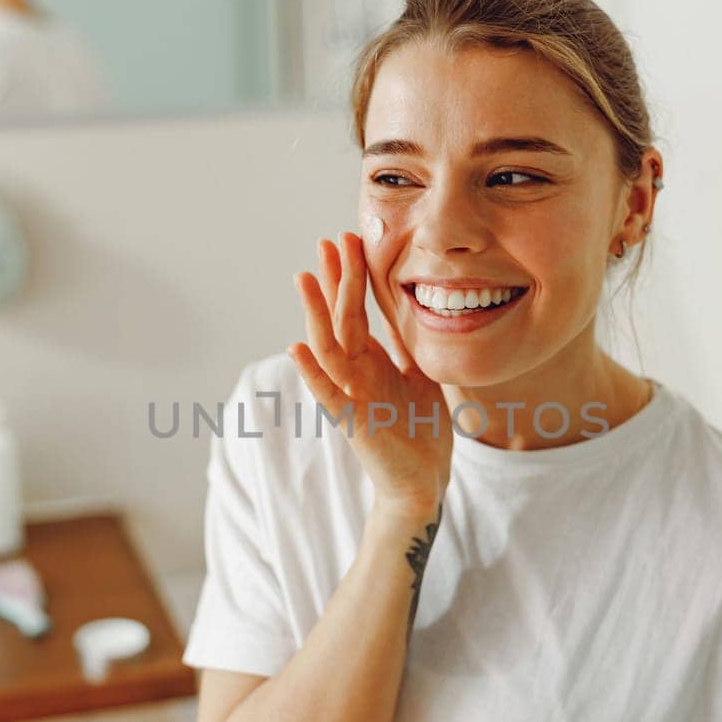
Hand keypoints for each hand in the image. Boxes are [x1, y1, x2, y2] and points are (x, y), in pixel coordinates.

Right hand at [290, 231, 450, 517]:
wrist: (424, 482)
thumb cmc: (421, 432)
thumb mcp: (420, 376)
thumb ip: (407, 346)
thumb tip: (406, 309)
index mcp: (371, 361)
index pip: (355, 310)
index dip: (351, 276)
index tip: (348, 239)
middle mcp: (356, 374)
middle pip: (339, 318)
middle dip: (334, 280)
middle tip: (328, 241)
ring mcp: (351, 396)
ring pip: (328, 347)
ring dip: (315, 313)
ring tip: (304, 277)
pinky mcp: (353, 422)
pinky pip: (327, 394)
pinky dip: (312, 372)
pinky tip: (297, 348)